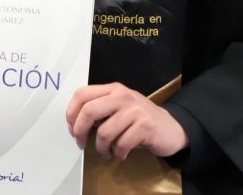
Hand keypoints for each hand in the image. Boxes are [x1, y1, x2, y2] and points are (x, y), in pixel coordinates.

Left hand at [65, 83, 187, 159]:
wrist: (170, 128)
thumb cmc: (139, 120)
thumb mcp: (118, 108)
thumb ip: (99, 109)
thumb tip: (75, 123)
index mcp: (113, 89)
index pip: (82, 94)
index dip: (71, 113)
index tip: (71, 129)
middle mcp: (123, 96)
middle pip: (89, 111)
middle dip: (80, 131)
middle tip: (81, 143)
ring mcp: (135, 110)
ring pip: (105, 132)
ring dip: (102, 148)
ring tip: (106, 152)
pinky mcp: (146, 126)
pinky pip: (122, 144)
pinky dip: (118, 153)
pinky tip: (121, 153)